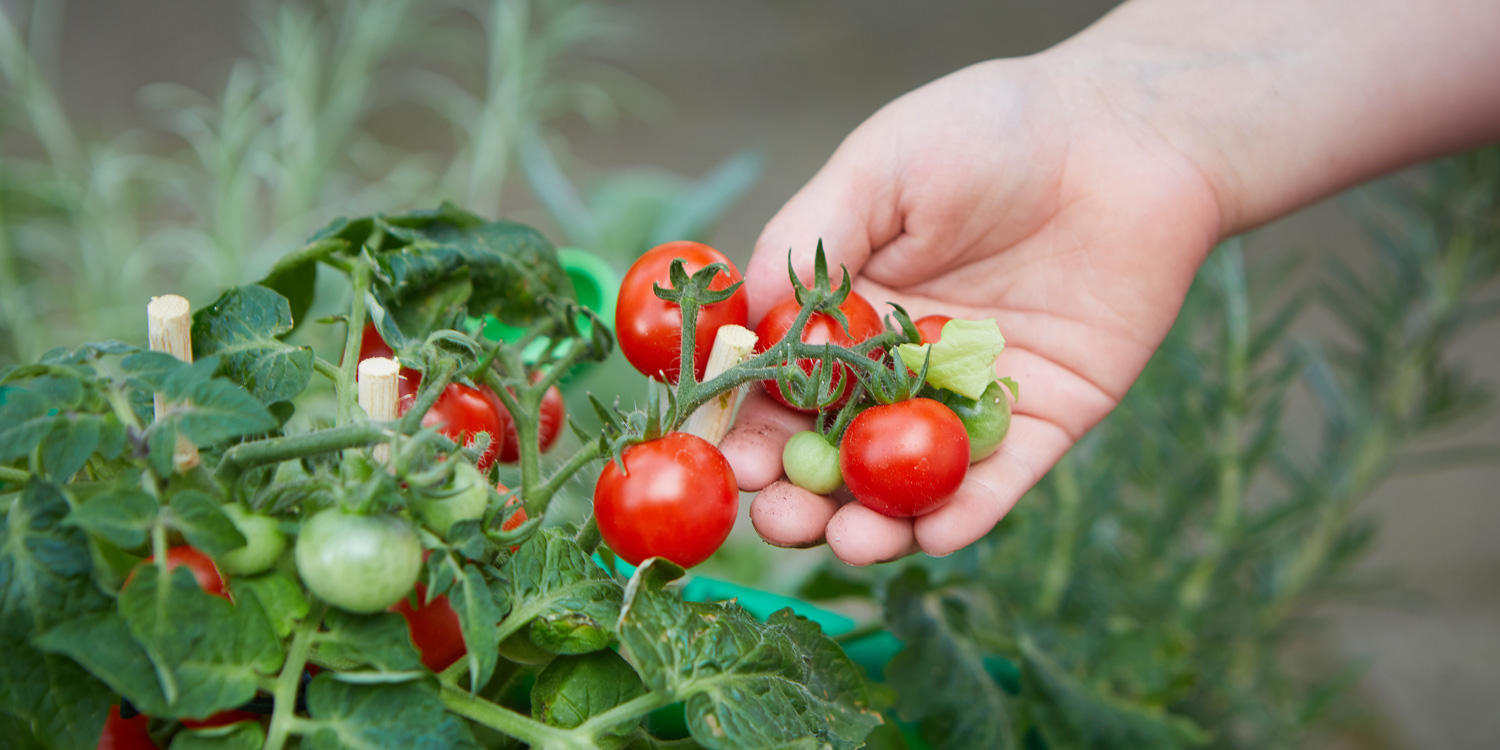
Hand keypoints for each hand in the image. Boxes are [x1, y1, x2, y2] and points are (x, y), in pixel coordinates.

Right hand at [719, 56, 1223, 563]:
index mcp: (849, 312)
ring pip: (913, 481)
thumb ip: (808, 243)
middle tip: (780, 519)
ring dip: (875, 523)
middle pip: (836, 451)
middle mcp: (901, 366)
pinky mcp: (1046, 417)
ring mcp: (971, 400)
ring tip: (846, 543)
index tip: (726, 461)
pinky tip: (934, 533)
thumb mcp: (879, 169)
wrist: (1126, 134)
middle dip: (801, 496)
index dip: (750, 428)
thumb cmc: (991, 131)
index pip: (783, 387)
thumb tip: (741, 323)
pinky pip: (1002, 478)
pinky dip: (968, 511)